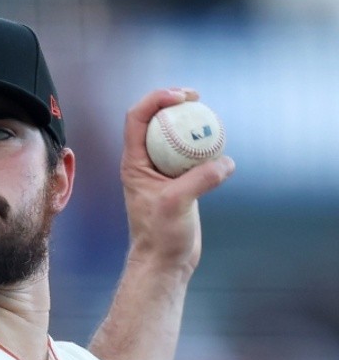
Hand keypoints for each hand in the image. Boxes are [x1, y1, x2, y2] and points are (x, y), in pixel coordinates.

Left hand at [121, 88, 234, 276]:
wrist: (164, 262)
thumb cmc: (161, 236)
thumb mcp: (177, 204)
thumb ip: (200, 179)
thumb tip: (226, 162)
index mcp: (134, 164)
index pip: (137, 118)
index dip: (156, 99)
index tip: (181, 97)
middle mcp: (144, 164)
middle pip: (155, 120)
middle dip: (174, 103)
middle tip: (197, 97)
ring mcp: (162, 173)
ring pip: (174, 137)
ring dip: (190, 124)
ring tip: (210, 119)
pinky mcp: (179, 183)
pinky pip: (191, 155)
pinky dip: (204, 147)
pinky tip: (219, 148)